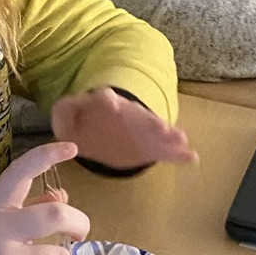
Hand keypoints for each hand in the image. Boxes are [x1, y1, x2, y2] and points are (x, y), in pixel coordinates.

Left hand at [50, 86, 196, 170]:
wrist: (95, 128)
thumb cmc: (80, 120)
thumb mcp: (66, 114)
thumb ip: (64, 113)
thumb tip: (65, 123)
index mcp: (103, 102)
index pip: (105, 97)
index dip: (107, 100)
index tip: (114, 106)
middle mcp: (127, 113)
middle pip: (140, 115)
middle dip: (151, 122)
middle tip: (162, 129)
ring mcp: (140, 129)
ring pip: (156, 131)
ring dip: (168, 136)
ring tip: (181, 139)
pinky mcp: (148, 146)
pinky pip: (163, 150)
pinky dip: (177, 154)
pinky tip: (191, 157)